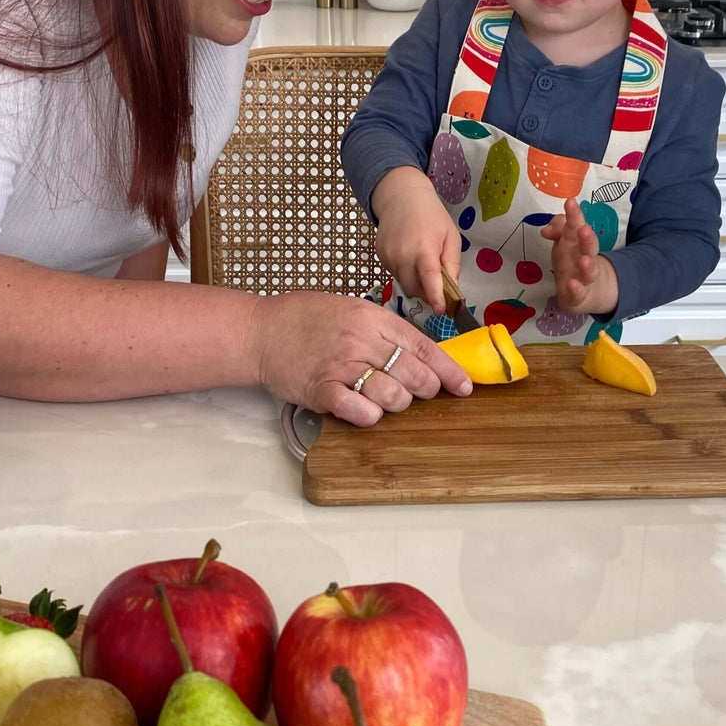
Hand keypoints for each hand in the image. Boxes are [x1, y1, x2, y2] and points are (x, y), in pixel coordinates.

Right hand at [251, 291, 472, 426]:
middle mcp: (362, 341)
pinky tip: (365, 410)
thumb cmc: (306, 318)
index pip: (424, 348)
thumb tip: (418, 353)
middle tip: (422, 394)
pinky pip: (360, 412)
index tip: (464, 387)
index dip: (449, 371)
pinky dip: (370, 416)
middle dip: (426, 390)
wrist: (261, 330)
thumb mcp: (351, 309)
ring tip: (387, 399)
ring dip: (397, 404)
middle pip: (414, 375)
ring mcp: (342, 366)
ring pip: (393, 396)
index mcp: (373, 318)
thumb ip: (384, 329)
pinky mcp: (322, 391)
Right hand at [372, 167, 460, 313]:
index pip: (429, 279)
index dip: (435, 297)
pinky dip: (405, 273)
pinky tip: (410, 258)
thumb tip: (452, 289)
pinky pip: (394, 274)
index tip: (441, 310)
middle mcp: (403, 254)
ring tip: (423, 266)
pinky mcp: (380, 256)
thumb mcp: (451, 237)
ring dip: (416, 283)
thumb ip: (452, 264)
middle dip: (427, 292)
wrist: (402, 197)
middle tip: (437, 285)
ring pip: (404, 283)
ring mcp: (388, 256)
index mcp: (424, 248)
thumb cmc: (432, 215)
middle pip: (414, 288)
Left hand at [541, 197, 617, 314]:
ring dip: (587, 265)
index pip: (576, 227)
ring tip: (584, 260)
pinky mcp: (579, 296)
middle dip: (586, 238)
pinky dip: (576, 290)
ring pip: (588, 271)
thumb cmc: (572, 261)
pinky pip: (578, 294)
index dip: (574, 215)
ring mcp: (583, 278)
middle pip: (587, 247)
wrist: (587, 293)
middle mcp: (583, 258)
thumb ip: (557, 229)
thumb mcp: (564, 242)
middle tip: (584, 229)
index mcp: (577, 243)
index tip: (570, 202)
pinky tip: (573, 285)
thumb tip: (546, 230)